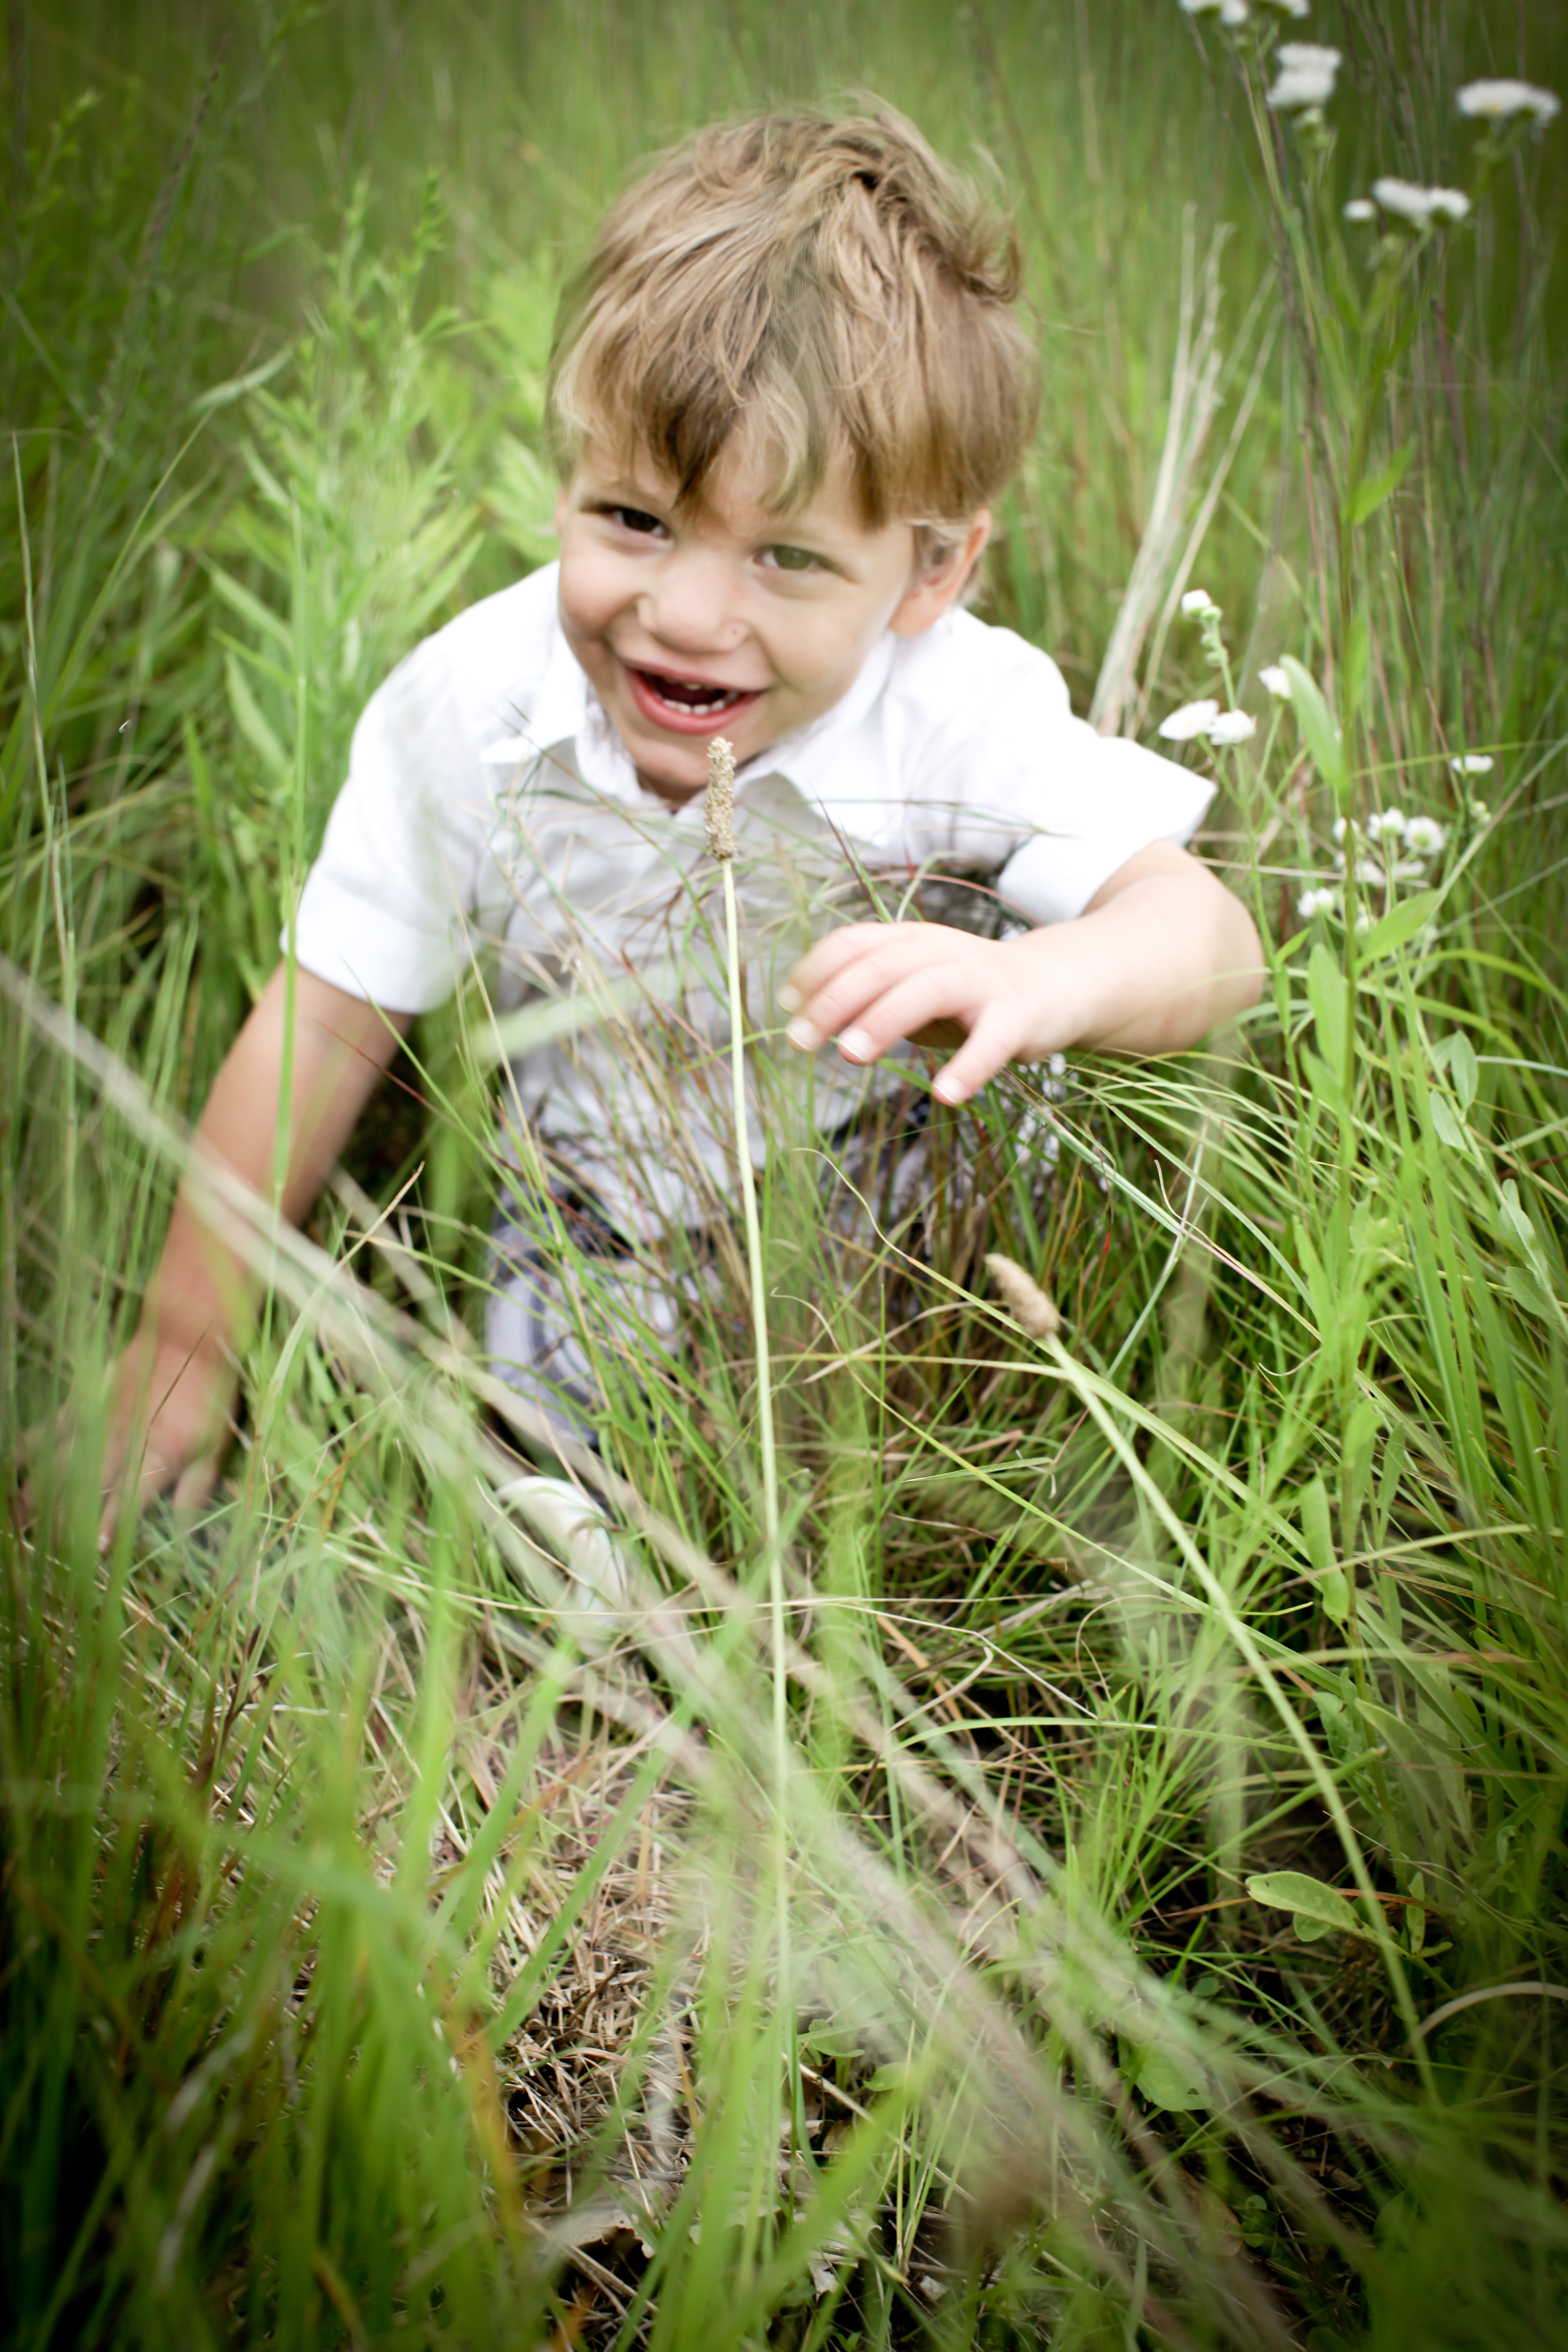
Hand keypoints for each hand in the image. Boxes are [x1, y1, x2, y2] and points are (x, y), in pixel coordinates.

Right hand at [22, 1323, 238, 1550]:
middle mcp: (121, 1443)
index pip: (130, 1498)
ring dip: (37, 1493)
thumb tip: (187, 1534)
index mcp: (157, 1456)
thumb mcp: (216, 1446)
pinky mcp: (83, 1403)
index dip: (111, 1524)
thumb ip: (196, 1492)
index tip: (94, 1549)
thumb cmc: (209, 1394)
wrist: (188, 1336)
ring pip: (59, 1463)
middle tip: (45, 1548)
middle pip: (85, 1487)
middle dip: (64, 1520)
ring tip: (18, 1521)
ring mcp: (97, 1422)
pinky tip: (8, 1469)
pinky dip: (25, 1449)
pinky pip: (48, 1429)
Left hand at [779, 921, 1070, 1104]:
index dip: (815, 971)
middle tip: (799, 1041)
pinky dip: (969, 1066)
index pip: (853, 943)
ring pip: (928, 989)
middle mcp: (942, 950)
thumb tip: (804, 1021)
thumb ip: (866, 997)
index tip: (785, 1007)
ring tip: (851, 1055)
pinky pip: (992, 1040)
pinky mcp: (1018, 1016)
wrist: (1054, 985)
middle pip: (881, 965)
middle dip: (835, 1001)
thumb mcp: (910, 985)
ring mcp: (982, 981)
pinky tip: (946, 1094)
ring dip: (884, 1020)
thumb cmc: (966, 993)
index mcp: (910, 939)